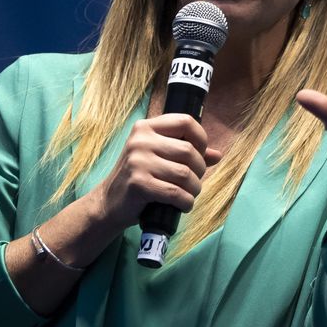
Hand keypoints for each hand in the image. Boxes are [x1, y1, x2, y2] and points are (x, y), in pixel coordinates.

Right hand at [87, 113, 222, 233]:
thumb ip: (186, 154)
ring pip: (185, 174)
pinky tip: (183, 205)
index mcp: (146, 127)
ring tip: (189, 194)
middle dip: (199, 170)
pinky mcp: (138, 184)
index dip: (201, 139)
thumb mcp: (159, 159)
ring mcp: (137, 161)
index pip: (186, 121)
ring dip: (194, 189)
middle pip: (189, 150)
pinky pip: (175, 192)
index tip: (200, 154)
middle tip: (194, 182)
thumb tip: (218, 155)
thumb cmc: (139, 178)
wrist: (108, 203)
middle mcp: (140, 140)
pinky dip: (186, 202)